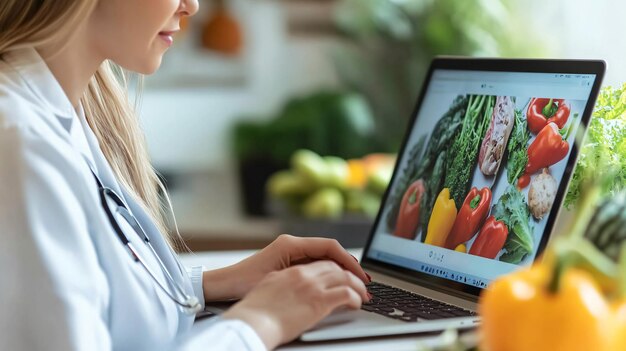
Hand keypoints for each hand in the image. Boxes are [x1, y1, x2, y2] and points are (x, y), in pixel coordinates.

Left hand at [202, 234, 370, 300]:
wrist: (223, 284)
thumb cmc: (243, 282)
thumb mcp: (277, 280)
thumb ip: (303, 277)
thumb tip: (331, 279)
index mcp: (290, 244)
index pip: (329, 247)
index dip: (348, 260)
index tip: (360, 274)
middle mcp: (292, 245)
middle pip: (329, 251)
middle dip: (348, 266)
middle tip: (363, 281)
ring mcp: (290, 253)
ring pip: (323, 258)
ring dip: (339, 270)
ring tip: (354, 285)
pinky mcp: (288, 262)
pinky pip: (314, 264)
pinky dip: (327, 273)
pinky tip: (335, 286)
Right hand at [222, 260, 369, 349]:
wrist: (252, 322)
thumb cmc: (255, 311)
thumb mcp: (269, 288)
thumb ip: (284, 282)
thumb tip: (294, 288)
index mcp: (290, 269)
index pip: (320, 260)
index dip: (336, 265)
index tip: (344, 272)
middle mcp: (302, 273)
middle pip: (335, 265)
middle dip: (350, 272)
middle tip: (360, 283)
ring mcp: (311, 285)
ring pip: (344, 276)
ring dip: (357, 285)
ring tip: (363, 294)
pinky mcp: (318, 300)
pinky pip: (345, 293)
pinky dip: (355, 297)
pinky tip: (356, 303)